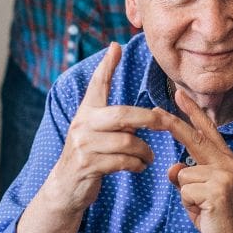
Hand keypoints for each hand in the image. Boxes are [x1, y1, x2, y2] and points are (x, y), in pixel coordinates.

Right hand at [42, 42, 162, 214]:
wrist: (66, 186)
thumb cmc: (91, 154)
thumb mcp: (96, 131)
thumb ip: (115, 120)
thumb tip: (147, 114)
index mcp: (87, 112)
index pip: (97, 85)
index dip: (107, 66)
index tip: (115, 46)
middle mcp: (82, 124)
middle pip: (123, 115)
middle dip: (149, 119)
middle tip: (165, 123)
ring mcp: (83, 145)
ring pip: (127, 142)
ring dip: (145, 151)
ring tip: (148, 156)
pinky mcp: (87, 165)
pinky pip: (123, 161)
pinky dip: (137, 164)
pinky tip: (138, 166)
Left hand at [159, 87, 232, 232]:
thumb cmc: (216, 218)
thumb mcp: (197, 194)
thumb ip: (186, 177)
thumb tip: (173, 167)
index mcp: (224, 160)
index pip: (207, 131)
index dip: (192, 112)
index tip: (178, 95)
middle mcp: (227, 163)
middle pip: (195, 138)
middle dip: (172, 124)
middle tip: (153, 113)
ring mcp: (224, 176)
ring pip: (183, 174)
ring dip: (185, 194)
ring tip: (202, 207)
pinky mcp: (218, 191)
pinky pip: (185, 190)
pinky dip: (189, 204)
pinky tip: (205, 212)